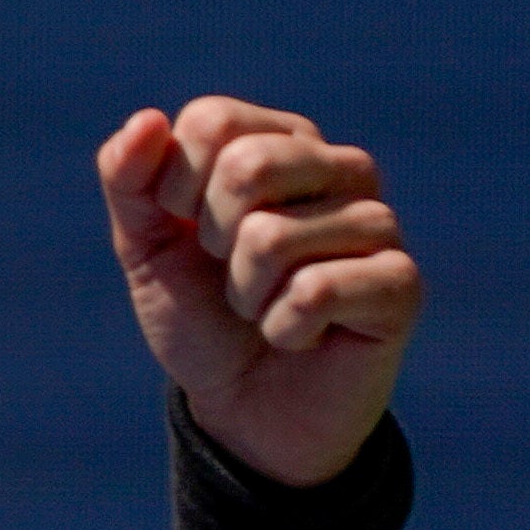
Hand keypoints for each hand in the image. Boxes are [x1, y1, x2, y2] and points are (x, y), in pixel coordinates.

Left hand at [96, 96, 420, 484]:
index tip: (189, 231)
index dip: (174, 189)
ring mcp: (377, 223)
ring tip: (266, 308)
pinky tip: (301, 336)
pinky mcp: (400, 282)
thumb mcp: (145, 245)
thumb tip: (145, 119)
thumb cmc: (201, 316)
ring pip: (271, 238)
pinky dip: (283, 328)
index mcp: (281, 140)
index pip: (211, 121)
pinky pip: (314, 291)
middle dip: (210, 240)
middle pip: (247, 166)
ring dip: (244, 294)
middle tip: (230, 274)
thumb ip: (130, 180)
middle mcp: (341, 168)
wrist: (244, 409)